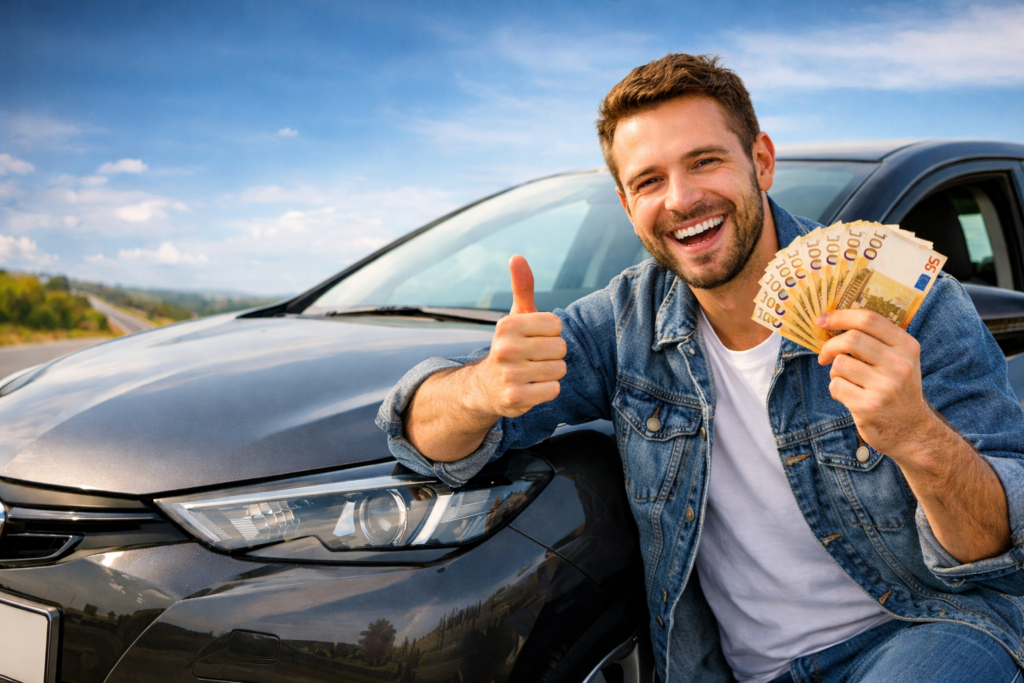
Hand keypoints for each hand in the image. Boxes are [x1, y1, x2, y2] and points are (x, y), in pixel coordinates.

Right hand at [466, 255, 566, 417]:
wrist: (486, 388)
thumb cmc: (510, 347)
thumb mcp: (516, 317)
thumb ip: (522, 287)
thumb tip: (517, 256)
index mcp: (507, 325)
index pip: (556, 325)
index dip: (551, 334)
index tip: (534, 339)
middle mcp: (505, 348)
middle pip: (560, 348)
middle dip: (553, 355)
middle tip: (534, 359)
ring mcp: (509, 374)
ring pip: (559, 370)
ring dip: (551, 374)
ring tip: (532, 373)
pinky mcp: (515, 398)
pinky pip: (553, 390)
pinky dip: (547, 391)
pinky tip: (531, 388)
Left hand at [817, 309, 936, 461]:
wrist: (913, 432)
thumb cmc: (898, 391)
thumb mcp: (900, 361)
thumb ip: (876, 341)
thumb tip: (833, 322)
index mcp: (907, 347)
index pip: (869, 319)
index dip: (840, 316)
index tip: (821, 320)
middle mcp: (899, 364)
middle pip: (850, 339)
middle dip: (830, 346)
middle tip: (824, 356)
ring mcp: (885, 386)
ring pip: (839, 364)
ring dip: (834, 372)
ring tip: (847, 381)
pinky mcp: (869, 406)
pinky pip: (836, 386)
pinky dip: (836, 389)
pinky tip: (850, 396)